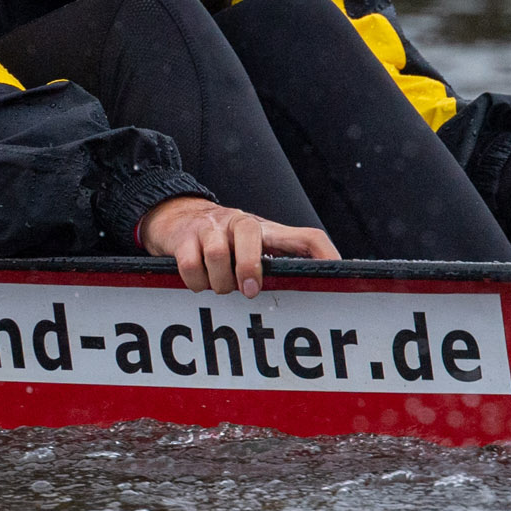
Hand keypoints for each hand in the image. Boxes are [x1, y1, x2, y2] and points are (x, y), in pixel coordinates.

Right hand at [138, 196, 336, 295]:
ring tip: (221, 288)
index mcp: (268, 231)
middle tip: (249, 291)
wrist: (176, 216)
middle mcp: (241, 223)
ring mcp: (210, 228)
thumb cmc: (226, 240)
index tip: (333, 277)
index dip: (324, 256)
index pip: (307, 237)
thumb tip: (311, 295)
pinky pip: (190, 265)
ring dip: (220, 282)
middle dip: (249, 267)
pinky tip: (200, 284)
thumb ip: (279, 266)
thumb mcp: (256, 248)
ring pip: (217, 254)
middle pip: (250, 233)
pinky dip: (196, 283)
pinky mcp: (183, 238)